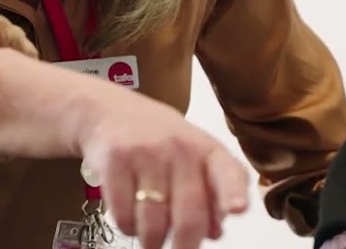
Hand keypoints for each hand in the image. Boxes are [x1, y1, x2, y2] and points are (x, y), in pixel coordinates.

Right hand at [77, 88, 250, 248]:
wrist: (108, 110)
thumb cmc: (157, 139)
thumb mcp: (192, 156)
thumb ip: (210, 193)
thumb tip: (214, 232)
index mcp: (208, 150)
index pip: (228, 172)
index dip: (232, 192)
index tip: (237, 209)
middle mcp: (180, 148)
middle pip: (189, 215)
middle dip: (184, 247)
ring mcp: (147, 153)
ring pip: (154, 223)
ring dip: (152, 241)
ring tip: (151, 238)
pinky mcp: (116, 160)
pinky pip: (123, 214)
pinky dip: (127, 226)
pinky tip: (130, 217)